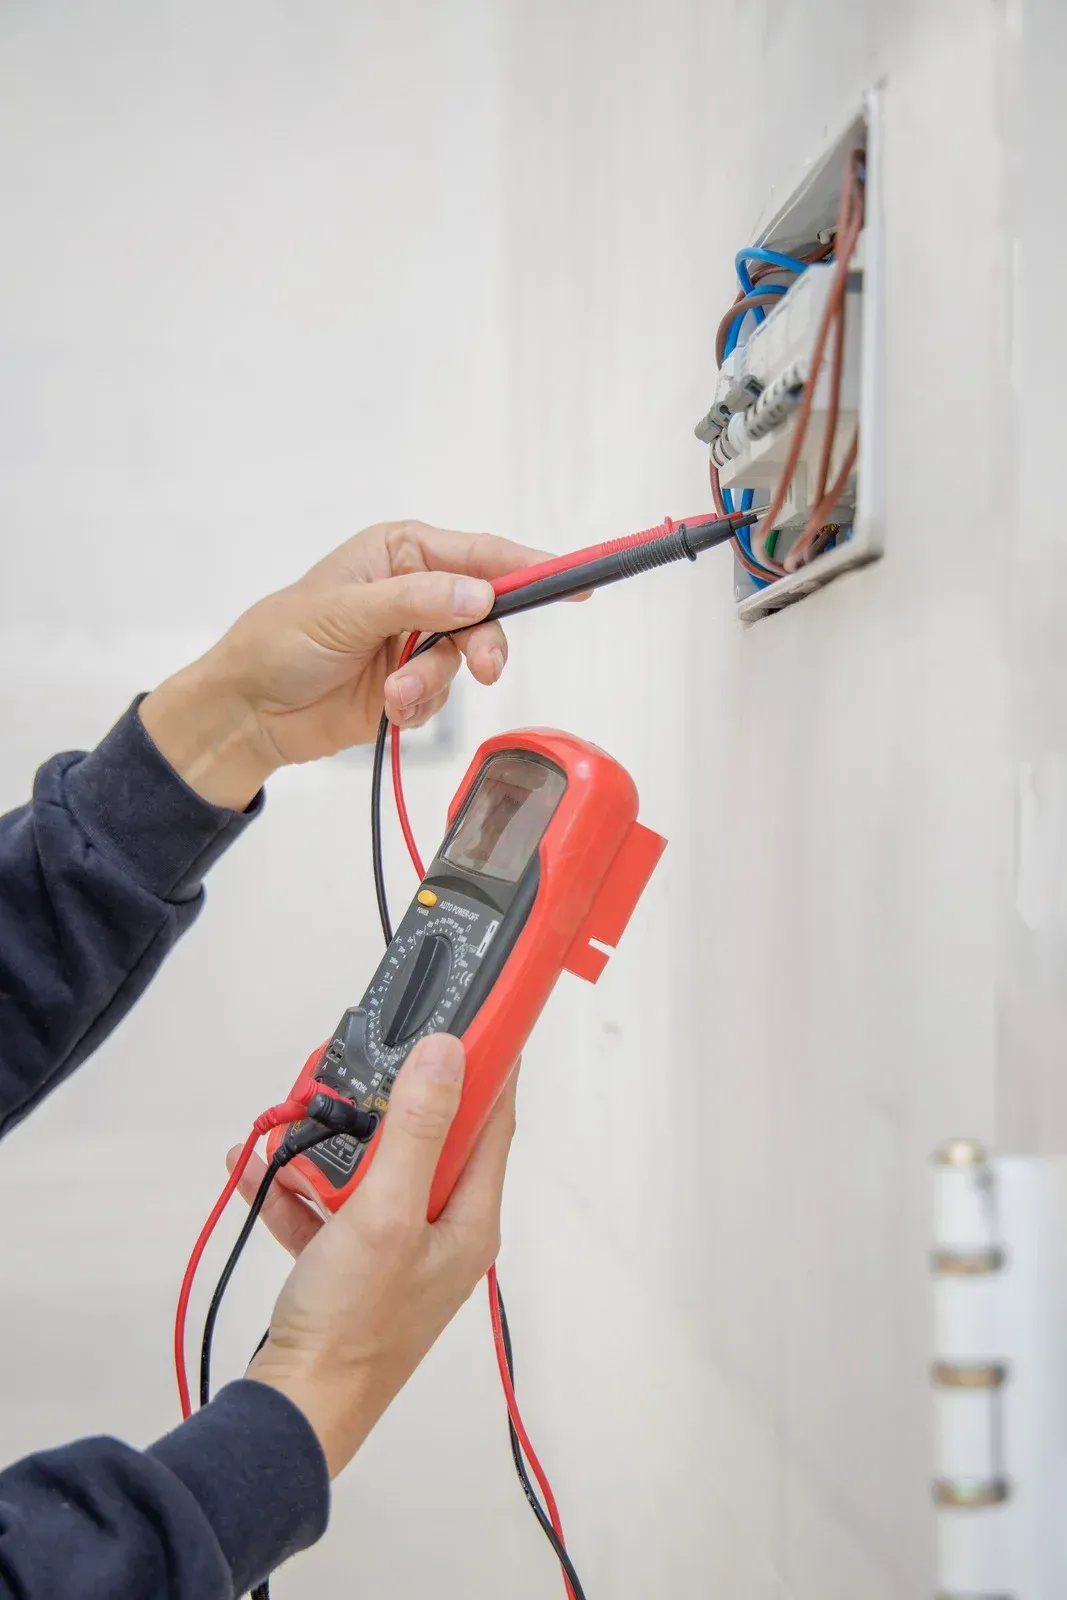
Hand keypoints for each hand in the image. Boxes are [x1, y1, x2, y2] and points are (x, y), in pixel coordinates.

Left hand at [140, 520, 546, 809]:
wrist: (250, 711)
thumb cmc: (280, 641)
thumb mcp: (345, 611)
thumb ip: (416, 601)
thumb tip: (477, 595)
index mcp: (401, 552)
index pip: (480, 554)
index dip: (530, 568)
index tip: (574, 581)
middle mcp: (416, 591)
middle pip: (486, 612)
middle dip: (482, 644)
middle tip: (483, 668)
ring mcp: (415, 640)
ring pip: (465, 660)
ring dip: (433, 682)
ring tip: (396, 694)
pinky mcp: (411, 684)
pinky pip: (444, 697)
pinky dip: (420, 706)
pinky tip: (389, 707)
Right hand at [236, 1034, 516, 1477]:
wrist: (292, 1412)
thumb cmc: (352, 1325)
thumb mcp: (386, 1211)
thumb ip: (416, 1128)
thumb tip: (448, 1053)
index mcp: (469, 1220)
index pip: (492, 1121)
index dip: (487, 1065)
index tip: (474, 1015)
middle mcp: (440, 1232)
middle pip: (424, 1139)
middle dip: (382, 1102)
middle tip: (353, 1066)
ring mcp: (395, 1251)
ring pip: (371, 1169)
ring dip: (329, 1143)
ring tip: (291, 1120)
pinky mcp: (352, 1267)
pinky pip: (329, 1206)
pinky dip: (297, 1185)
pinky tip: (258, 1166)